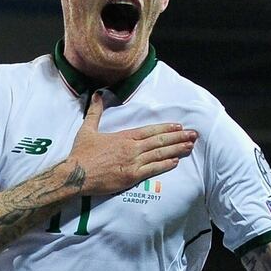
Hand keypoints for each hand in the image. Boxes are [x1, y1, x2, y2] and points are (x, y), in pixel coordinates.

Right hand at [68, 92, 196, 194]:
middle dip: (178, 137)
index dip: (166, 128)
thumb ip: (95, 112)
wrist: (76, 174)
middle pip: (160, 141)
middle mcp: (132, 148)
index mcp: (124, 137)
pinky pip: (152, 170)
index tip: (179, 126)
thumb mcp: (87, 129)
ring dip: (176, 150)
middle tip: (194, 135)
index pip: (150, 131)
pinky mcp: (131, 177)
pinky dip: (165, 165)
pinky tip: (175, 162)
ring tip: (189, 146)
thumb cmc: (81, 153)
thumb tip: (96, 94)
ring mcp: (133, 163)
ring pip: (159, 155)